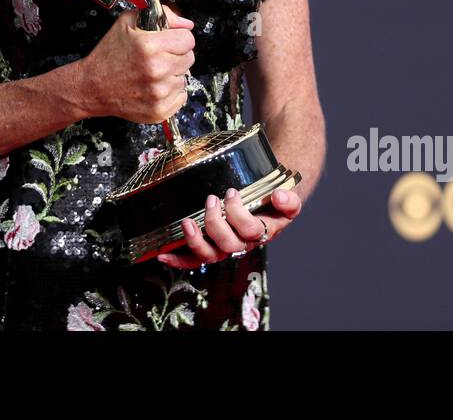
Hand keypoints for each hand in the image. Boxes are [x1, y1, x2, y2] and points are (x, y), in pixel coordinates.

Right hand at [75, 3, 194, 123]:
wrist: (92, 87)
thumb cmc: (109, 55)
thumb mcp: (128, 23)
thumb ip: (162, 16)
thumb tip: (187, 24)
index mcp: (150, 46)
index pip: (188, 39)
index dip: (178, 37)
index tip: (168, 41)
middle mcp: (157, 70)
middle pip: (189, 58)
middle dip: (176, 55)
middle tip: (157, 57)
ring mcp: (159, 93)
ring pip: (184, 77)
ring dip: (172, 74)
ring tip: (151, 73)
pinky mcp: (160, 110)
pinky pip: (181, 96)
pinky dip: (170, 92)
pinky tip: (153, 87)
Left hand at [156, 187, 301, 269]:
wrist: (268, 204)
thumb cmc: (274, 202)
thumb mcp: (288, 199)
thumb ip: (289, 200)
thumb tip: (278, 196)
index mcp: (262, 232)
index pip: (251, 230)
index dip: (238, 213)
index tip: (231, 192)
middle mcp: (242, 244)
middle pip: (228, 244)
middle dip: (216, 222)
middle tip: (211, 199)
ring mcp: (224, 248)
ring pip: (210, 255)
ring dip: (196, 241)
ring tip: (187, 223)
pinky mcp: (210, 248)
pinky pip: (194, 260)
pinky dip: (178, 259)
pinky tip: (163, 254)